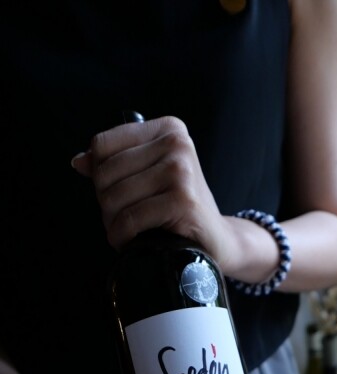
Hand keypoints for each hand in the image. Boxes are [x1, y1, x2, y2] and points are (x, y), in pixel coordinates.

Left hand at [71, 116, 237, 263]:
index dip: (99, 175)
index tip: (115, 193)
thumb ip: (116, 164)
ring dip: (112, 223)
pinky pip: (131, 218)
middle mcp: (176, 144)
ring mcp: (181, 171)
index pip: (102, 145)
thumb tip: (79, 161)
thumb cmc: (180, 206)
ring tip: (126, 230)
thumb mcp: (151, 176)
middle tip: (121, 218)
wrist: (218, 238)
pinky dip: (122, 236)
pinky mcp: (183, 200)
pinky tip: (131, 242)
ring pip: (114, 197)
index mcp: (167, 129)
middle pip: (105, 172)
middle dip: (105, 203)